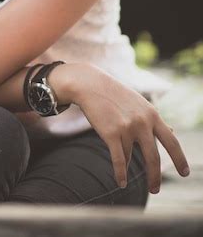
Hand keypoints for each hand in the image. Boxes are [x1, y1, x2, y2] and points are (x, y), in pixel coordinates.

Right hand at [67, 63, 189, 192]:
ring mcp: (127, 128)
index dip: (179, 159)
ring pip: (130, 156)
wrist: (91, 85)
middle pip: (154, 158)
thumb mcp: (140, 104)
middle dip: (155, 177)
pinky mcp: (111, 133)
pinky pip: (119, 161)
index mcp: (152, 115)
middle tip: (154, 190)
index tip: (184, 173)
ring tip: (121, 165)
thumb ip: (155, 119)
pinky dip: (120, 174)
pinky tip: (121, 183)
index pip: (172, 141)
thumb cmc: (116, 95)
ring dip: (125, 163)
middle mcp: (142, 122)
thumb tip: (173, 130)